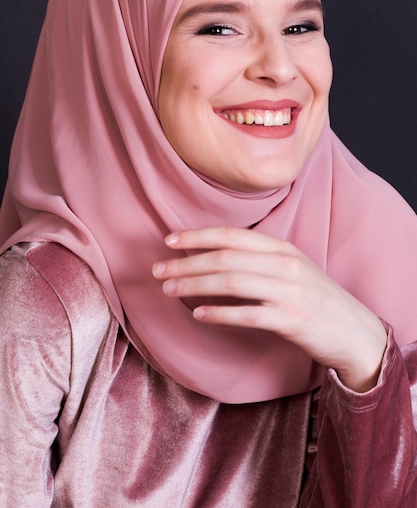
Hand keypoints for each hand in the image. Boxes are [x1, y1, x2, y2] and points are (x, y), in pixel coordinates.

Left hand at [152, 227, 387, 392]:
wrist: (355, 331)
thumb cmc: (316, 299)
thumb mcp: (291, 270)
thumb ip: (259, 260)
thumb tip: (213, 259)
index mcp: (282, 248)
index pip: (232, 235)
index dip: (197, 235)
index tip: (168, 240)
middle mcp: (285, 265)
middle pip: (226, 258)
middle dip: (187, 262)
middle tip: (158, 270)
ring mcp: (290, 291)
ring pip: (231, 282)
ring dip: (195, 284)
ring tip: (169, 289)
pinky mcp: (292, 319)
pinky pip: (247, 314)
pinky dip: (220, 313)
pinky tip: (198, 314)